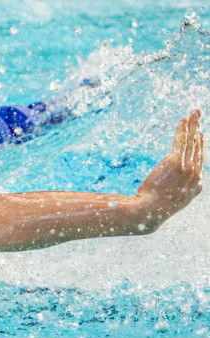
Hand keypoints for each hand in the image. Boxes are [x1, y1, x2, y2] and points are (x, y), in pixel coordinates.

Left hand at [136, 109, 203, 224]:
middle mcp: (195, 175)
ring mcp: (186, 168)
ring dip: (193, 126)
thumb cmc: (155, 211)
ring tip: (194, 113)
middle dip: (198, 130)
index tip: (200, 135)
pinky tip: (184, 121)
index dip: (200, 146)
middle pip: (198, 148)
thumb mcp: (173, 204)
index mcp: (195, 187)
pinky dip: (183, 130)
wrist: (149, 212)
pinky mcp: (176, 162)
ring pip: (191, 142)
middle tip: (198, 117)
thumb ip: (182, 195)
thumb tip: (185, 190)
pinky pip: (181, 142)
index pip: (200, 161)